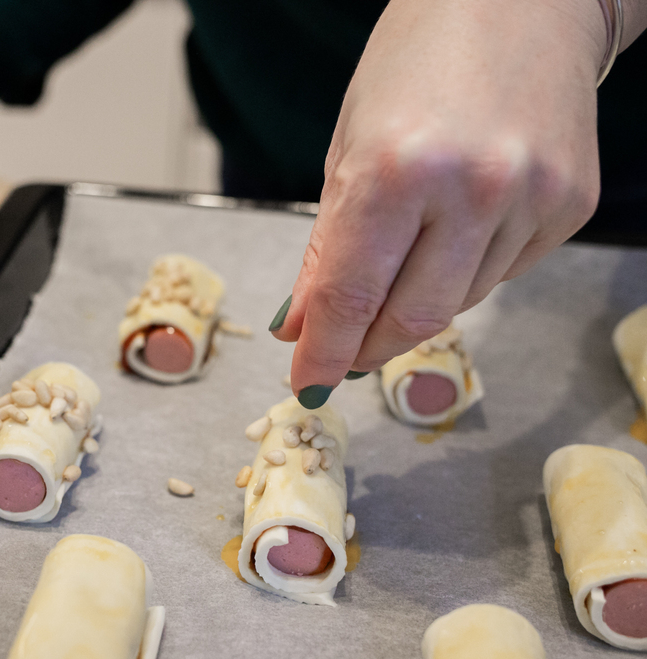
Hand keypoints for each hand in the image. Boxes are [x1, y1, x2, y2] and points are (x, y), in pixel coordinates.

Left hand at [271, 0, 607, 407]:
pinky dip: (468, 268)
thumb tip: (302, 325)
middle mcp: (472, 188)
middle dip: (366, 348)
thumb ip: (326, 246)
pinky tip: (461, 223)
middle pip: (410, 318)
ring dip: (416, 302)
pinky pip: (505, 272)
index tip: (304, 381)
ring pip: (459, 301)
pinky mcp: (572, 205)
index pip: (349, 295)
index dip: (322, 350)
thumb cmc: (417, 61)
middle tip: (341, 354)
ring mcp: (531, 198)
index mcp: (396, 168)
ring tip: (405, 253)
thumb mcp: (348, 146)